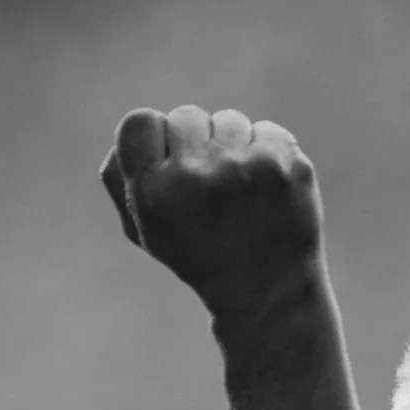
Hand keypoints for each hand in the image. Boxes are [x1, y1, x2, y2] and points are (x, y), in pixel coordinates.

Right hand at [98, 105, 324, 331]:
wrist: (269, 294)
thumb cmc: (199, 255)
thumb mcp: (145, 229)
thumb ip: (121, 175)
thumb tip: (137, 128)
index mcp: (154, 193)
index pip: (140, 121)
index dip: (156, 141)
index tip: (171, 168)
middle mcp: (197, 177)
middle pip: (185, 116)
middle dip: (195, 145)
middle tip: (211, 190)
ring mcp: (246, 170)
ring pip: (228, 120)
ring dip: (232, 148)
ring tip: (241, 193)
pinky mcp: (287, 167)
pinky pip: (267, 131)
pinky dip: (268, 155)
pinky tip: (269, 192)